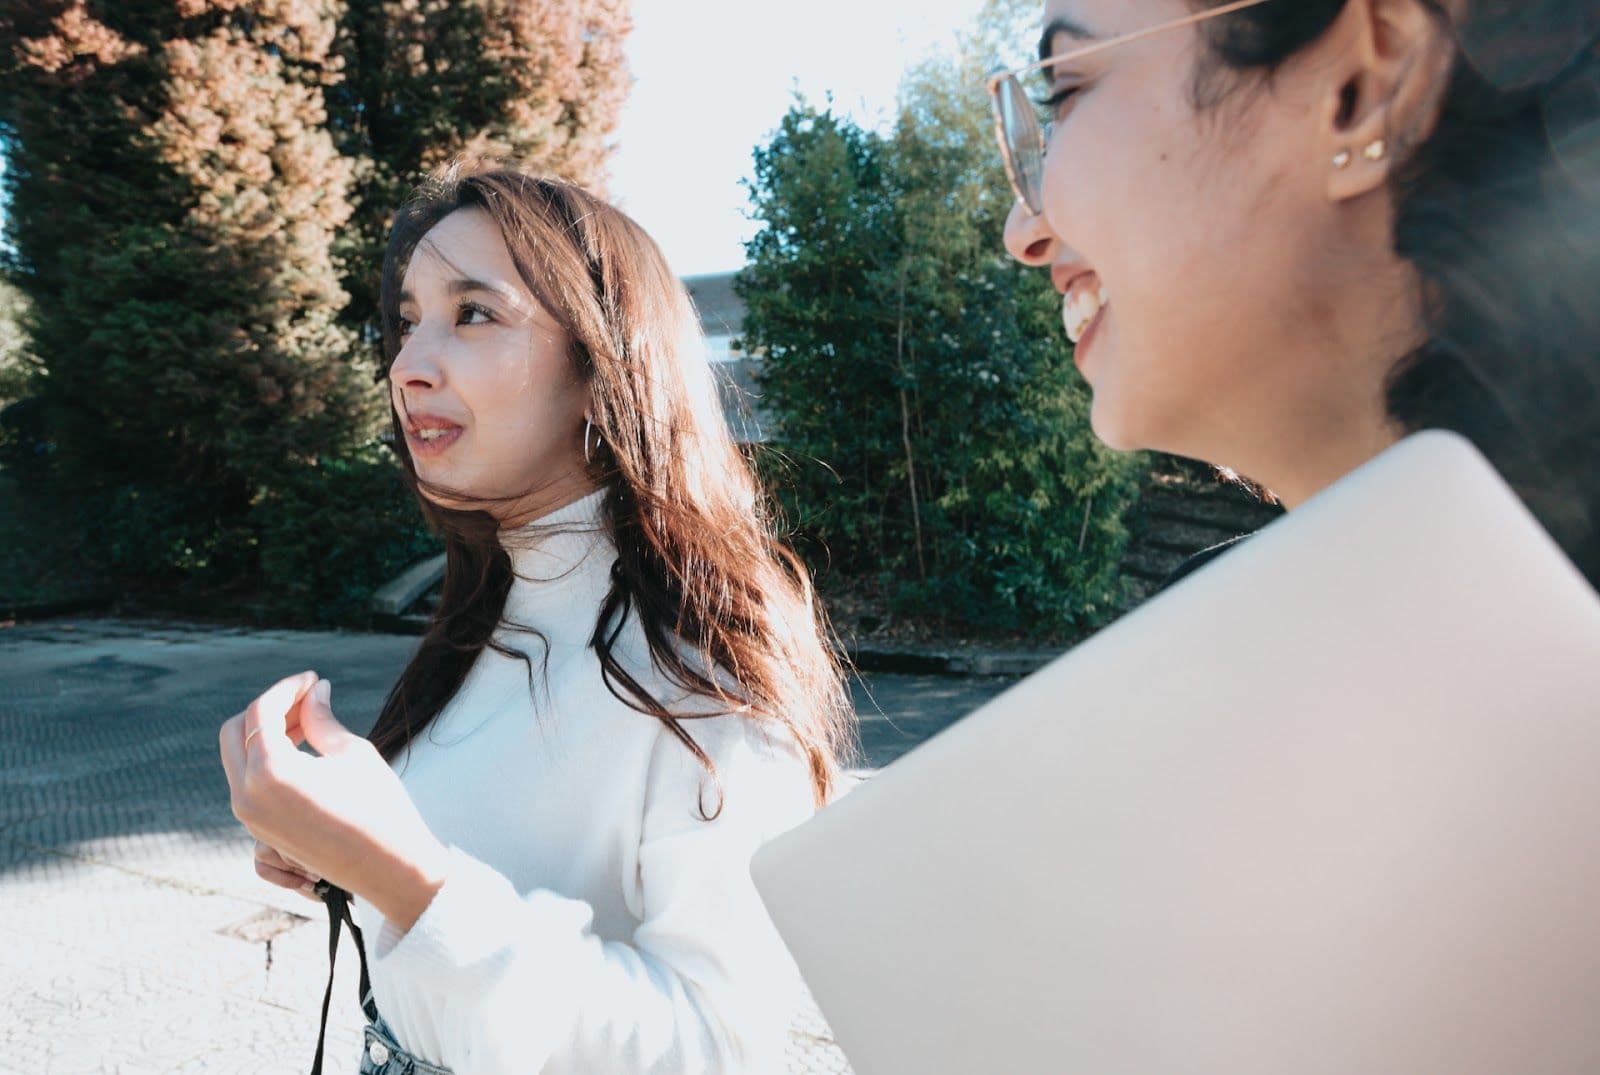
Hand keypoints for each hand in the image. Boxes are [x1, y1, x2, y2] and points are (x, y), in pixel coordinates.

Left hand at [219, 671, 450, 932]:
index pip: (261, 711)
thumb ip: (321, 717)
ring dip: (266, 736)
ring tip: (308, 726)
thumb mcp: (352, 752)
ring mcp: (250, 820)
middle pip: (235, 733)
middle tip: (306, 700)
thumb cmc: (379, 807)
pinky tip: (302, 758)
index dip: (287, 687)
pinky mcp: (260, 834)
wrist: (391, 870)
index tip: (313, 679)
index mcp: (270, 772)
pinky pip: (248, 787)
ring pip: (239, 760)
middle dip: (268, 710)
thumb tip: (314, 691)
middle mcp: (247, 797)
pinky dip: (266, 765)